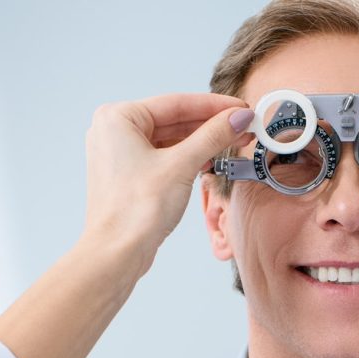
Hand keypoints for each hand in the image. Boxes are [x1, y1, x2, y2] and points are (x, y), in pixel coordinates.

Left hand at [82, 93, 253, 273]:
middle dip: (210, 126)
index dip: (214, 106)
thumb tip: (239, 117)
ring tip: (234, 142)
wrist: (118, 253)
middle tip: (244, 126)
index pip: (176, 103)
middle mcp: (115, 131)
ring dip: (201, 143)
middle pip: (173, 121)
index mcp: (119, 118)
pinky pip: (164, 158)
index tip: (241, 108)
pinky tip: (210, 161)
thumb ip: (212, 137)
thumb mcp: (182, 165)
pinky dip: (187, 159)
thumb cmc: (136, 210)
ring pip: (170, 141)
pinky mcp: (130, 177)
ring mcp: (121, 155)